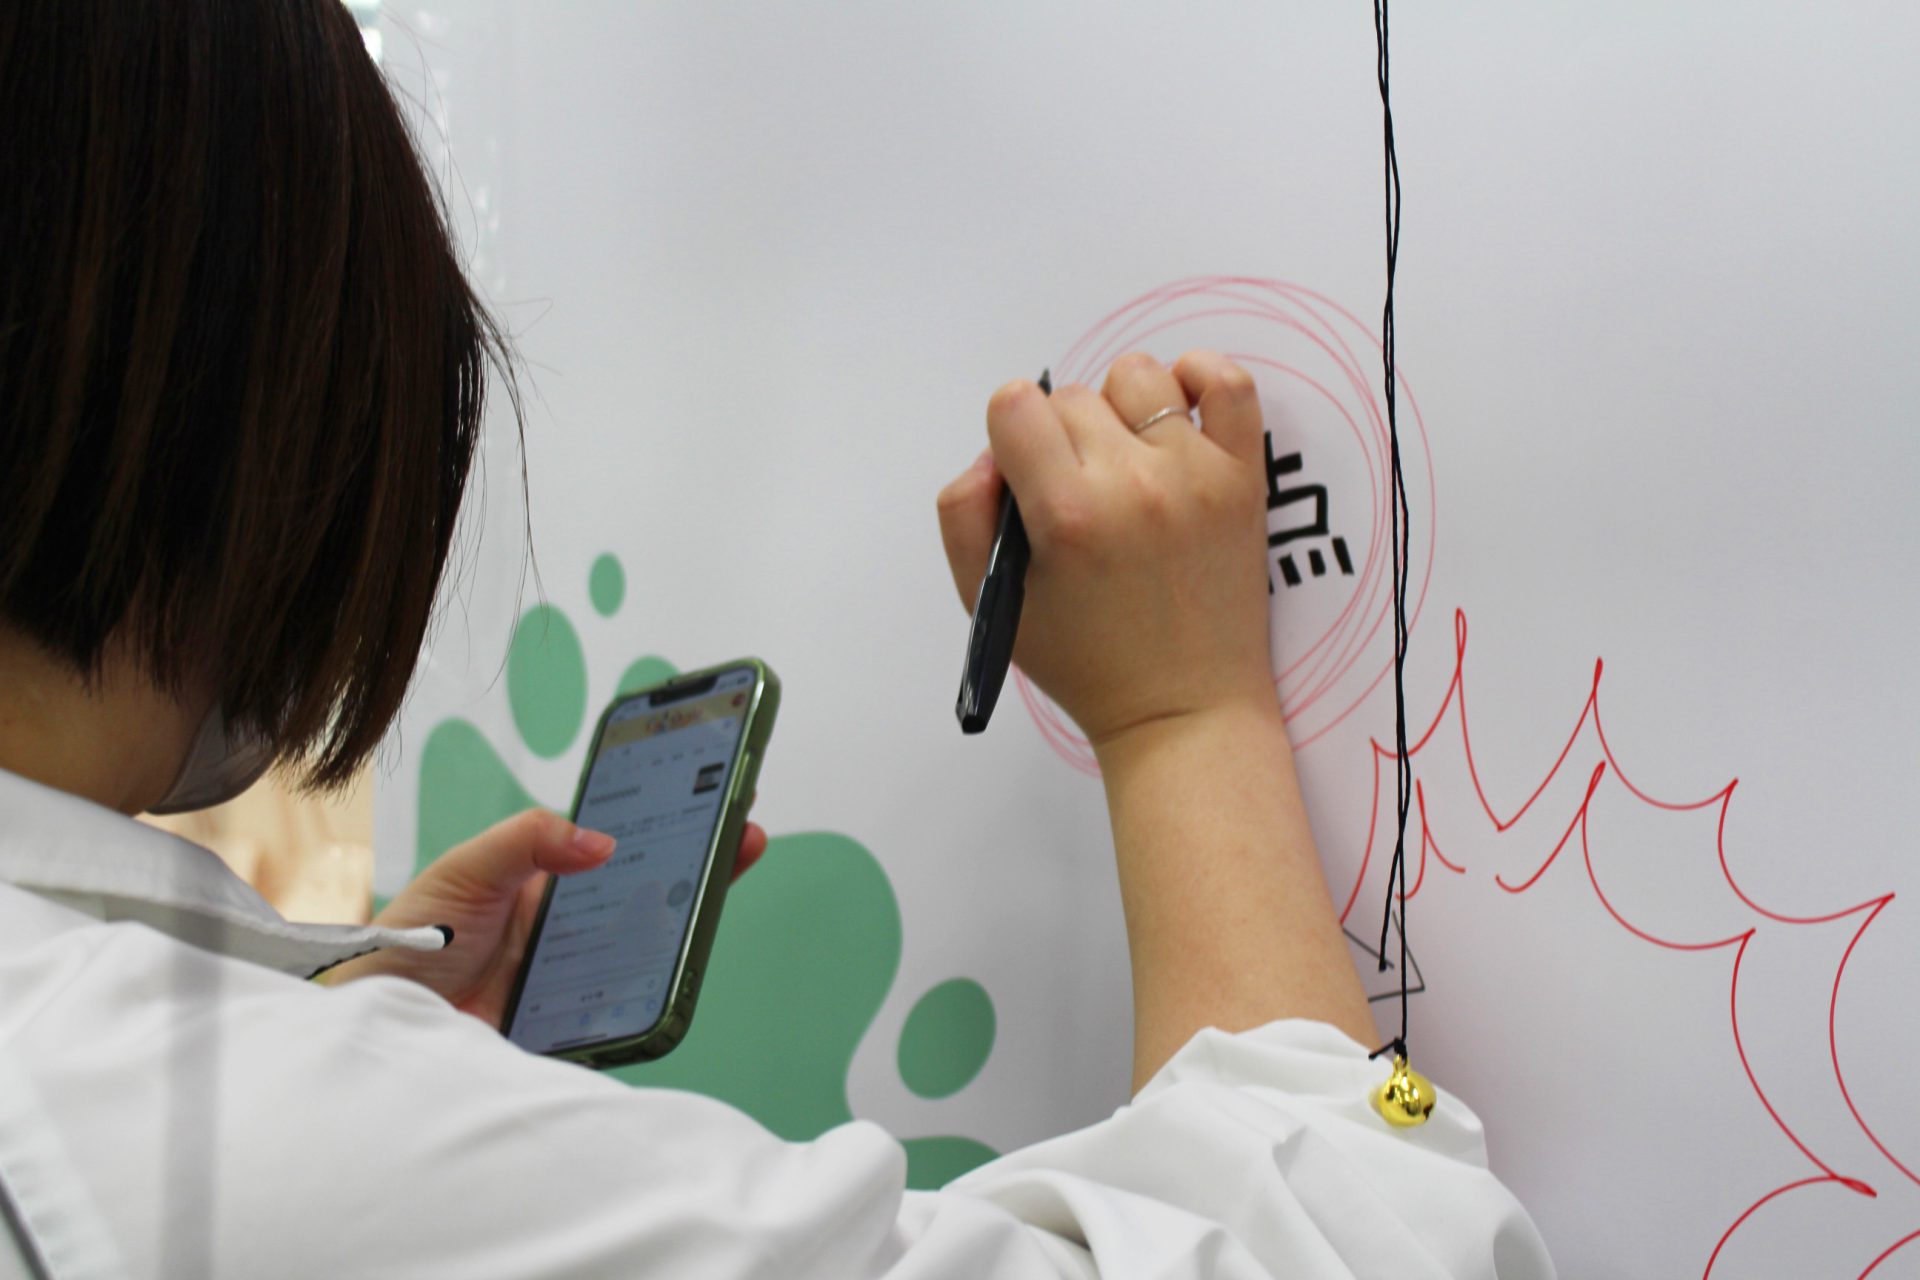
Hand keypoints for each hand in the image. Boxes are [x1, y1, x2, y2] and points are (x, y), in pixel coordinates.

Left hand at [323, 808, 767, 1026]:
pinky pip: (623, 1010)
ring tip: (714, 894)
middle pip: (653, 897)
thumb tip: (602, 840)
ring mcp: (577, 978)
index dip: (673, 825)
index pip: (627, 846)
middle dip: (701, 868)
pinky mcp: (573, 1025)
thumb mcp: (466, 869)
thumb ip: (527, 841)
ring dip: (685, 928)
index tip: (716, 800)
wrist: (375, 1016)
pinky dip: (652, 995)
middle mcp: (573, 929)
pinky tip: (676, 972)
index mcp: (552, 881)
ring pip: (648, 952)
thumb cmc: (412, 937)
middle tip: (742, 838)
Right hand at [937, 351, 1275, 752]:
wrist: (1184, 710)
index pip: (1015, 404)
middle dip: (1060, 439)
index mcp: (1066, 513)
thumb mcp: (994, 602)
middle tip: (1078, 498)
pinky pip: (1229, 382)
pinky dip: (1199, 377)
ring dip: (1119, 408)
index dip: (1010, 437)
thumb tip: (992, 454)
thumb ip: (963, 516)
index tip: (1027, 477)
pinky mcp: (1245, 478)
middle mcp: (1133, 483)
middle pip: (1070, 397)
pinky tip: (1178, 414)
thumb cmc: (1086, 661)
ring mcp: (1197, 475)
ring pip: (1137, 377)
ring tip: (1126, 463)